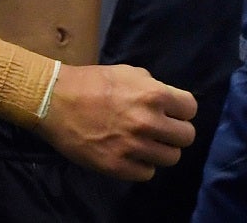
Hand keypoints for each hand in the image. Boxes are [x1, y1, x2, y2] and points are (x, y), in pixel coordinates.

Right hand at [36, 62, 196, 180]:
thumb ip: (152, 86)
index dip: (182, 110)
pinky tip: (131, 155)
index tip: (172, 112)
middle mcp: (148, 122)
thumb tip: (169, 101)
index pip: (191, 109)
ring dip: (161, 150)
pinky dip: (142, 165)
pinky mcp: (117, 166)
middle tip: (161, 130)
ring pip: (170, 158)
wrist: (55, 100)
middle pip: (186, 137)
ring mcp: (133, 147)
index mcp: (153, 95)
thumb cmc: (92, 82)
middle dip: (176, 132)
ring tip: (146, 144)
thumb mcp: (128, 72)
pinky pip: (147, 174)